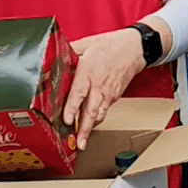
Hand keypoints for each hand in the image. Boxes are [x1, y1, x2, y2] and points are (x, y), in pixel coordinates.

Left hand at [63, 28, 145, 150]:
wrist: (136, 48)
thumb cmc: (111, 45)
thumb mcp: (87, 43)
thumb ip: (69, 51)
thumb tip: (50, 56)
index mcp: (89, 71)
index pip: (79, 92)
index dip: (72, 108)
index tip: (66, 120)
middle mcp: (99, 85)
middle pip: (91, 110)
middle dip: (84, 129)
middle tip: (79, 144)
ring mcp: (108, 92)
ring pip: (99, 114)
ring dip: (91, 128)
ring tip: (82, 142)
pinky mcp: (114, 96)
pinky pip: (104, 110)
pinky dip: (97, 119)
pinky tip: (89, 125)